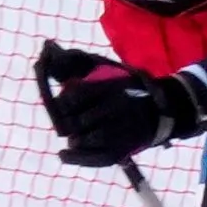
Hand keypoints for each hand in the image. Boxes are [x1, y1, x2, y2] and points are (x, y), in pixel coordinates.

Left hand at [35, 39, 206, 166]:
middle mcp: (119, 107)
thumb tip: (48, 48)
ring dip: (75, 138)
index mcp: (113, 87)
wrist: (159, 111)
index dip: (64, 101)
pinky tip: (63, 154)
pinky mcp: (126, 149)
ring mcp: (124, 130)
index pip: (76, 95)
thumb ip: (78, 63)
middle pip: (80, 120)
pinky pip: (98, 157)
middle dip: (68, 122)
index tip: (63, 102)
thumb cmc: (123, 90)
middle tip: (67, 122)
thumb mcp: (106, 71)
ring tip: (72, 136)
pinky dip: (78, 158)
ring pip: (89, 139)